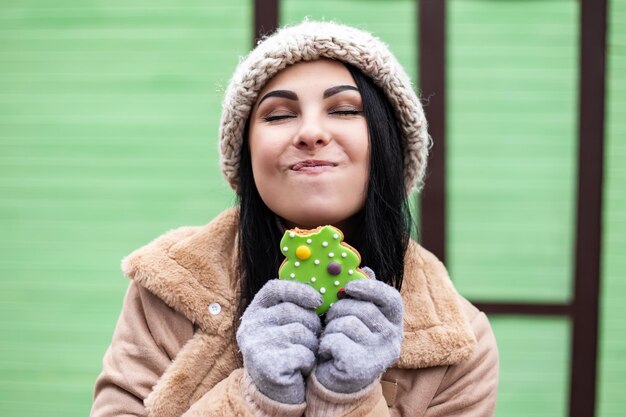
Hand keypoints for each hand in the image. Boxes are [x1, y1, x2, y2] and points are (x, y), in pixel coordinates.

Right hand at [236, 279, 322, 403]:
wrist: (274, 393)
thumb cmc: (286, 353)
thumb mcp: (283, 326)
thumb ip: (294, 307)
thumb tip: (320, 294)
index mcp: (254, 312)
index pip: (274, 289)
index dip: (298, 290)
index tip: (317, 300)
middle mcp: (250, 326)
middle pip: (292, 310)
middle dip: (311, 324)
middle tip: (311, 338)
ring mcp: (256, 345)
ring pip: (301, 332)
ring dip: (311, 345)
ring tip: (303, 354)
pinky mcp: (267, 366)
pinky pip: (302, 353)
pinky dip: (308, 361)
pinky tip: (301, 368)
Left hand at [315, 273, 403, 393]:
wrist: (337, 383)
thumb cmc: (347, 343)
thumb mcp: (358, 318)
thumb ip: (363, 295)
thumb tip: (365, 269)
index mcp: (394, 323)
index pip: (391, 298)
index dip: (370, 288)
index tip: (349, 287)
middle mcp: (392, 339)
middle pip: (363, 309)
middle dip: (339, 310)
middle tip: (332, 320)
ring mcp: (379, 354)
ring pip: (346, 324)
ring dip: (331, 329)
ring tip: (332, 339)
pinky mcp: (361, 367)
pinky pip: (335, 340)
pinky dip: (325, 344)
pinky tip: (328, 353)